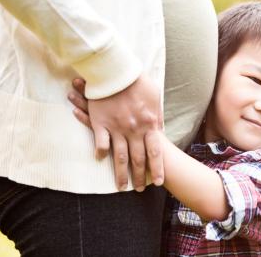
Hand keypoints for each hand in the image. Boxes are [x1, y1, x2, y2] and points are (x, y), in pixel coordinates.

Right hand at [69, 76, 163, 191]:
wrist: (117, 71)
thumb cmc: (138, 82)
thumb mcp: (155, 98)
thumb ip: (157, 116)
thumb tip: (159, 130)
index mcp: (149, 124)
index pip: (156, 152)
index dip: (158, 169)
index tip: (159, 182)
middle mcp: (134, 129)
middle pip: (139, 159)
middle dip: (140, 177)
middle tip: (139, 190)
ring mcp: (117, 128)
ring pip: (120, 157)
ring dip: (121, 174)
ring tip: (121, 187)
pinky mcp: (101, 123)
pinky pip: (101, 143)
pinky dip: (101, 154)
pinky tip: (101, 161)